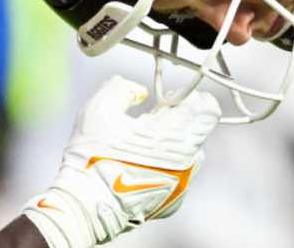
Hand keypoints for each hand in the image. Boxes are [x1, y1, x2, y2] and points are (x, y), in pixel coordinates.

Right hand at [23, 76, 219, 247]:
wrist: (86, 205)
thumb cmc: (91, 158)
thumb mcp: (98, 108)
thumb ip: (123, 88)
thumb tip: (141, 92)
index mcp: (171, 135)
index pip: (207, 110)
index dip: (192, 98)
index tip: (173, 98)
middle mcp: (184, 160)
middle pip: (200, 130)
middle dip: (181, 118)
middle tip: (156, 118)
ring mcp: (182, 183)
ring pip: (191, 153)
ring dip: (175, 143)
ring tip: (147, 144)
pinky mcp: (174, 200)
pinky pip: (180, 174)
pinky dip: (167, 166)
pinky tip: (142, 166)